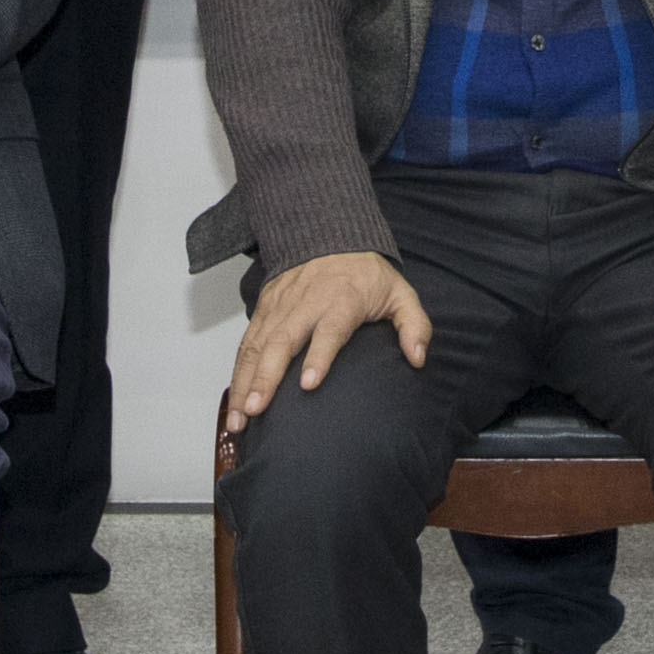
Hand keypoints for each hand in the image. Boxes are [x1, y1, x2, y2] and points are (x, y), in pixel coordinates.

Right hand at [224, 249, 433, 437]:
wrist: (329, 235)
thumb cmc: (366, 275)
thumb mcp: (399, 293)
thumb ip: (414, 325)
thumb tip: (418, 358)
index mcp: (342, 299)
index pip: (329, 330)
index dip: (318, 356)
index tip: (307, 384)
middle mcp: (306, 303)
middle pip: (282, 341)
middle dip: (266, 377)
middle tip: (256, 410)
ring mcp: (280, 306)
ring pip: (257, 345)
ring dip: (245, 382)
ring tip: (239, 418)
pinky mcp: (264, 309)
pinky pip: (246, 343)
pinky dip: (237, 373)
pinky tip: (234, 403)